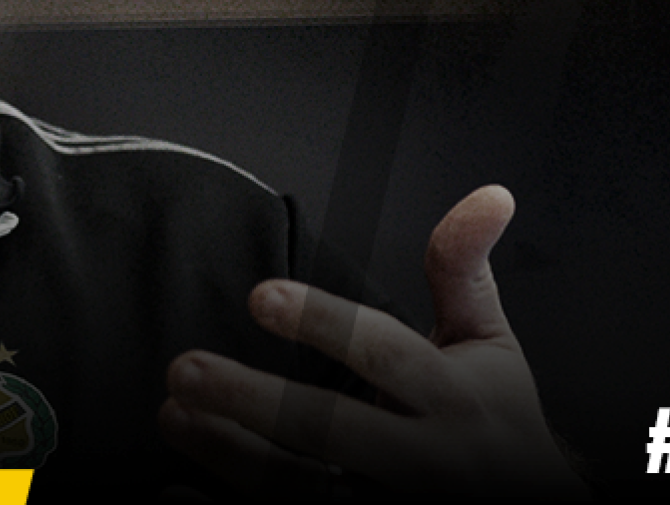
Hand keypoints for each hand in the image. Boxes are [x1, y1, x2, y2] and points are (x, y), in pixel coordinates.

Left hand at [158, 186, 586, 498]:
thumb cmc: (497, 421)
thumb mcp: (491, 345)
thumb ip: (464, 270)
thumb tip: (488, 194)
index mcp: (453, 400)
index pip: (383, 353)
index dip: (322, 323)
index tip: (260, 295)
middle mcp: (426, 463)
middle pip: (328, 429)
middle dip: (250, 400)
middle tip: (183, 369)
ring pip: (300, 489)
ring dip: (227, 454)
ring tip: (173, 416)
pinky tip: (182, 494)